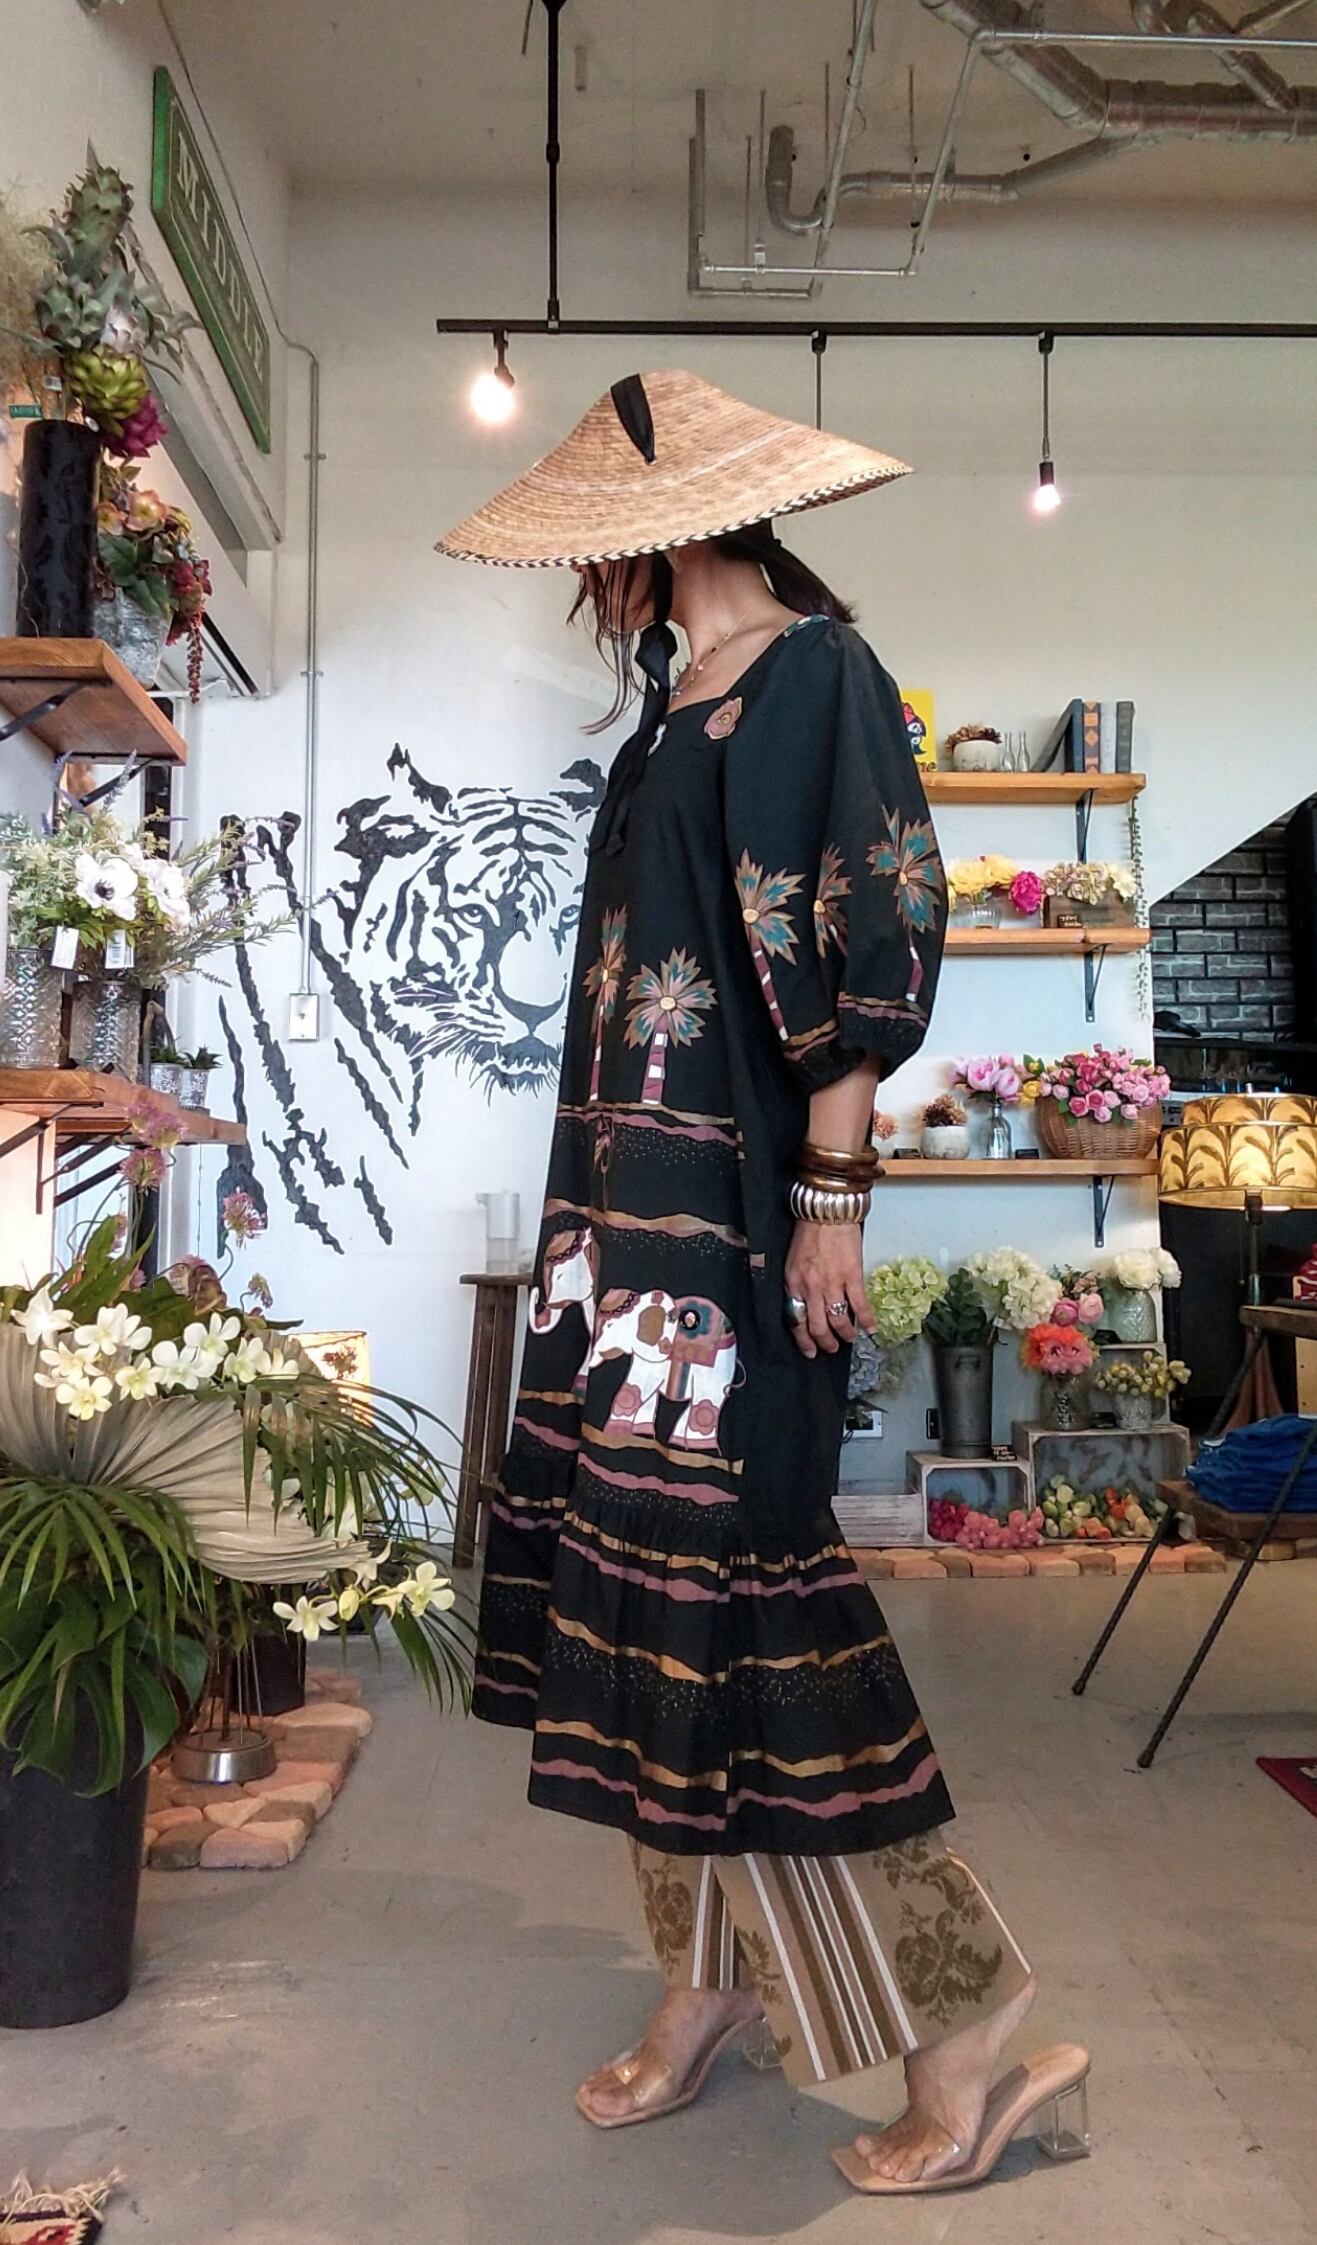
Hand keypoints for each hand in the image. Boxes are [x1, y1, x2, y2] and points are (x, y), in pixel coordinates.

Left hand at [784, 1220, 875, 1357]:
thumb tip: (804, 1304)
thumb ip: (797, 1284)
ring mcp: (832, 1283)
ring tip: (849, 1339)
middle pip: (817, 1326)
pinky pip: (860, 1304)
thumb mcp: (793, 1262)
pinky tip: (870, 1328)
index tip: (809, 1350)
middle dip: (825, 1342)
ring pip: (838, 1320)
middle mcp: (811, 1288)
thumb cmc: (809, 1233)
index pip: (796, 1320)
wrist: (826, 1212)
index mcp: (794, 1284)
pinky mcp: (852, 1276)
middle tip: (831, 1348)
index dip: (803, 1340)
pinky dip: (866, 1319)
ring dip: (845, 1334)